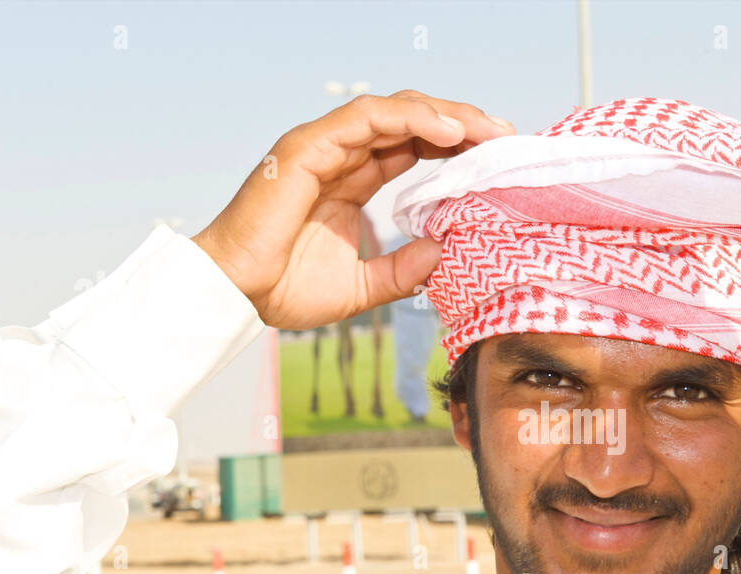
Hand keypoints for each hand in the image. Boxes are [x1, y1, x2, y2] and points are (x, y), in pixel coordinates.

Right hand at [191, 90, 513, 329]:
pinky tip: (449, 132)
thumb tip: (443, 252)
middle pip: (412, 121)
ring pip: (395, 111)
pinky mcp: (308, 147)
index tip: (496, 159)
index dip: (456, 147)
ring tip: (486, 131)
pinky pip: (367, 118)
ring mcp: (323, 147)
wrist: (236, 294)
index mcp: (351, 180)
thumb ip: (401, 272)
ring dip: (446, 115)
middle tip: (504, 137)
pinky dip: (412, 118)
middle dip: (462, 123)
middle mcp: (340, 156)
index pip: (413, 147)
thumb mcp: (360, 287)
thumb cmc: (282, 289)